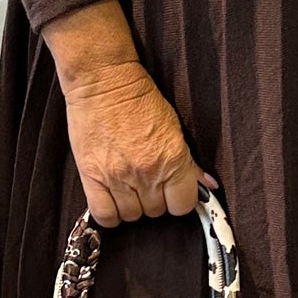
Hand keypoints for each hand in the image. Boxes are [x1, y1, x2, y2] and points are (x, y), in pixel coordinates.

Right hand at [44, 0, 206, 228]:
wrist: (104, 81)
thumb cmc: (139, 99)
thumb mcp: (173, 127)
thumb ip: (188, 162)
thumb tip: (206, 186)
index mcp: (172, 159)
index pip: (183, 205)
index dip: (178, 200)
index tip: (172, 192)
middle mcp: (146, 172)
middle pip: (156, 212)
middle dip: (154, 200)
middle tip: (147, 181)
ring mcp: (118, 177)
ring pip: (131, 216)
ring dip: (131, 205)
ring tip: (128, 186)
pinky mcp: (91, 176)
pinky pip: (104, 215)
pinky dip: (109, 213)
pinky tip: (112, 199)